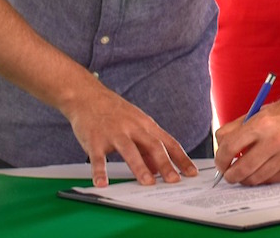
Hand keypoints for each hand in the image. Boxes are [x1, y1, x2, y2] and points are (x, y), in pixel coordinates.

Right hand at [61, 83, 196, 186]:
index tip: (192, 172)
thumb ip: (147, 146)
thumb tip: (158, 168)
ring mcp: (114, 133)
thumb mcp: (135, 124)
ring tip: (148, 183)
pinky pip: (98, 157)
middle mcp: (132, 127)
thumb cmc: (114, 112)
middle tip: (174, 180)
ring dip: (139, 167)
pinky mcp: (94, 139)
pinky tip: (102, 183)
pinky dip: (100, 171)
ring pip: (129, 150)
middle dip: (165, 164)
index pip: (168, 142)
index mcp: (146, 125)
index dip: (181, 158)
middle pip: (153, 145)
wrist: (87, 95)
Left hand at [213, 93, 279, 185]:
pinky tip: (262, 168)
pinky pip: (270, 180)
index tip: (220, 162)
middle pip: (241, 169)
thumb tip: (220, 149)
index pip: (230, 148)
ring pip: (255, 179)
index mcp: (262, 124)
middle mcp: (276, 141)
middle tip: (228, 173)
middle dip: (230, 175)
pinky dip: (262, 177)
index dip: (220, 159)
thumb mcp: (255, 114)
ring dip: (245, 178)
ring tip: (244, 171)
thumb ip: (234, 129)